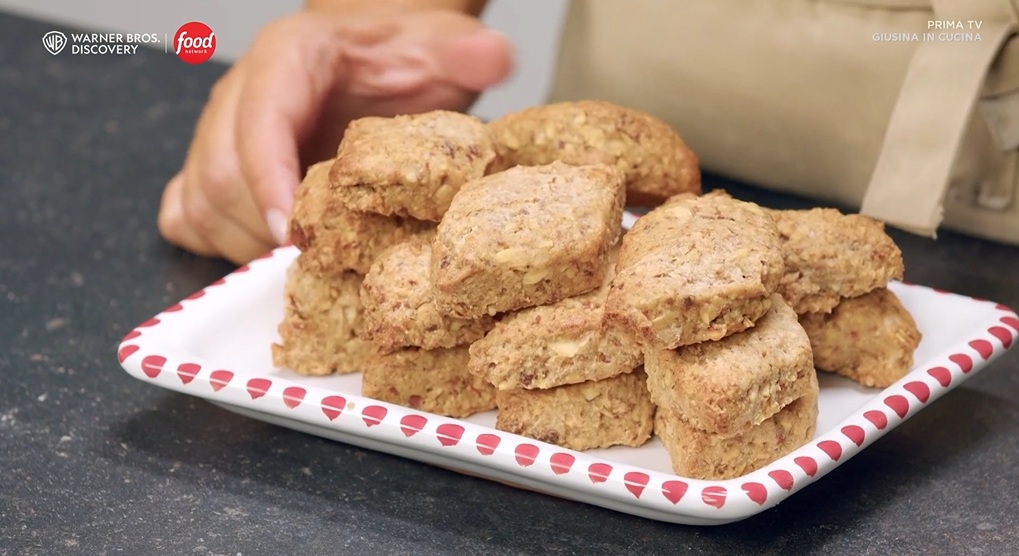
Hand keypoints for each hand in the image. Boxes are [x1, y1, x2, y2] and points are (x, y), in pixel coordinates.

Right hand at [158, 8, 512, 263]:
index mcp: (288, 59)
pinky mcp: (215, 168)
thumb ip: (466, 52)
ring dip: (246, 245)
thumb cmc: (400, 60)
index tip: (294, 232)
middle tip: (317, 263)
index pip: (257, 121)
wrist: (377, 62)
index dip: (267, 181)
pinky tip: (269, 252)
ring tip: (306, 265)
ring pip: (200, 202)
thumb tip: (497, 58)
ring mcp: (219, 135)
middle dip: (261, 228)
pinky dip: (218, 245)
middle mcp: (240, 97)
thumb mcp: (439, 47)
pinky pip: (186, 216)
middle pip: (218, 173)